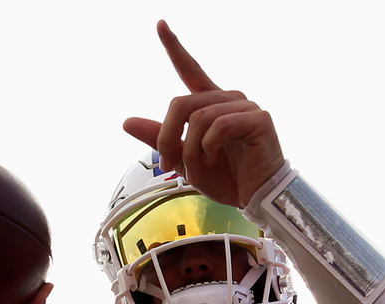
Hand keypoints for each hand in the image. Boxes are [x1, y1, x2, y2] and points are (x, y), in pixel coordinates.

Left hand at [122, 20, 284, 207]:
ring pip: (198, 117)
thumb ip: (160, 138)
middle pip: (180, 103)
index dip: (174, 47)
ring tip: (198, 168)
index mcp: (211, 104)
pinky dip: (208, 147)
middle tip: (169, 164)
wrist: (255, 198)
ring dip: (190, 149)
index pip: (190, 69)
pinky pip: (219, 125)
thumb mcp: (184, 159)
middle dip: (167, 137)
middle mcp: (229, 98)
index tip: (160, 24)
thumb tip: (126, 122)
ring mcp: (245, 106)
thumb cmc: (227, 177)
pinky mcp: (259, 119)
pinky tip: (215, 158)